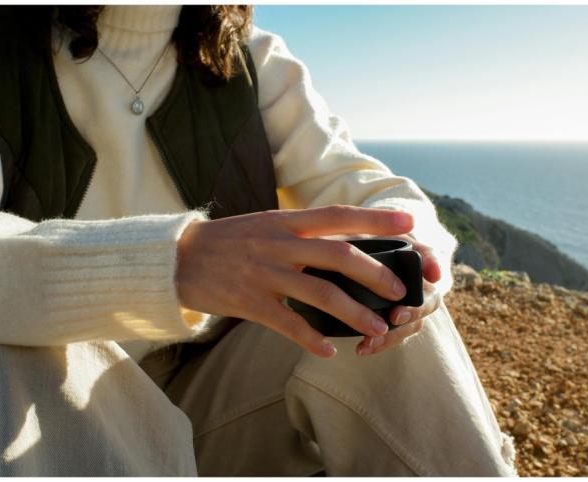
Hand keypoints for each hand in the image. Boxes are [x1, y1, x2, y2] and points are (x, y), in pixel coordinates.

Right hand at [176, 205, 414, 356]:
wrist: (178, 258)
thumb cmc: (229, 241)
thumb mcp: (265, 224)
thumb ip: (301, 232)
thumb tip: (344, 244)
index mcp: (285, 221)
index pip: (338, 215)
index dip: (376, 219)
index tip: (409, 224)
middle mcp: (279, 244)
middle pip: (338, 255)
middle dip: (375, 274)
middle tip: (399, 291)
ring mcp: (265, 273)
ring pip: (320, 293)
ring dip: (354, 313)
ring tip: (377, 329)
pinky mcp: (250, 302)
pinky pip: (288, 324)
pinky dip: (312, 339)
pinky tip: (328, 351)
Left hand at [356, 235, 442, 355]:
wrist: (328, 266)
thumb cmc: (346, 244)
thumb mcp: (353, 233)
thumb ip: (370, 228)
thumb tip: (393, 223)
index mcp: (407, 255)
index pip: (428, 257)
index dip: (433, 264)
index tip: (433, 274)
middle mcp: (413, 282)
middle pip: (428, 299)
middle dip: (414, 310)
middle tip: (396, 316)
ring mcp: (403, 305)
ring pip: (411, 324)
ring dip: (394, 334)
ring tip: (370, 340)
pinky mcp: (387, 323)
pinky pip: (391, 336)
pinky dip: (379, 342)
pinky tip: (362, 348)